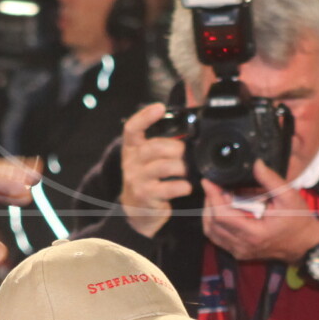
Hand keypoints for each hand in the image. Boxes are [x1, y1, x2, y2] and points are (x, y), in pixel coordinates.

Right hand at [117, 104, 193, 237]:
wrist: (136, 212)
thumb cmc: (147, 181)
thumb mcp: (146, 161)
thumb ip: (159, 146)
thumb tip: (186, 132)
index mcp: (131, 150)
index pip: (132, 129)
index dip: (144, 116)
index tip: (159, 107)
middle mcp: (132, 163)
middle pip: (153, 147)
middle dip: (175, 148)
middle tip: (185, 153)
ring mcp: (138, 180)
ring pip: (163, 166)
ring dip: (181, 167)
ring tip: (187, 170)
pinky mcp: (147, 196)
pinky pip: (169, 188)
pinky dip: (182, 186)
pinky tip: (186, 187)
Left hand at [201, 160, 318, 264]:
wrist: (305, 244)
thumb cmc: (298, 221)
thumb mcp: (289, 197)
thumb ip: (271, 180)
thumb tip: (256, 163)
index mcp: (254, 233)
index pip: (222, 216)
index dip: (212, 197)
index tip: (208, 181)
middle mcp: (243, 245)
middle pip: (212, 223)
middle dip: (209, 202)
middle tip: (214, 186)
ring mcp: (239, 251)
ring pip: (211, 232)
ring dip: (209, 213)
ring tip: (216, 197)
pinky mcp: (239, 252)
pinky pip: (218, 238)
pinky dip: (214, 224)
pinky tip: (221, 210)